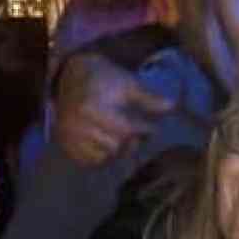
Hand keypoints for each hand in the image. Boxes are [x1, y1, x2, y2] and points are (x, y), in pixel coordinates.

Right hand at [53, 52, 171, 167]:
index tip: (151, 128)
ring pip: (103, 158)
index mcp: (93, 108)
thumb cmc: (104, 79)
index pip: (126, 130)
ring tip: (123, 139)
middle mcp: (78, 125)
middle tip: (138, 136)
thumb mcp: (128, 83)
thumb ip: (149, 98)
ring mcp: (70, 136)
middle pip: (115, 147)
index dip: (143, 131)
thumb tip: (172, 106)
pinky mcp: (66, 144)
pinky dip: (101, 158)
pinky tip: (108, 147)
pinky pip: (88, 161)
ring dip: (117, 152)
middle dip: (131, 143)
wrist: (72, 76)